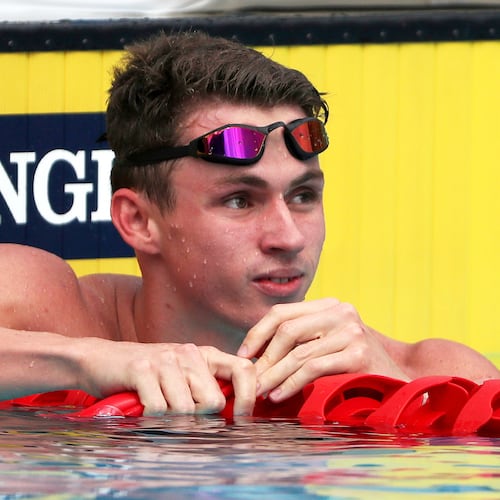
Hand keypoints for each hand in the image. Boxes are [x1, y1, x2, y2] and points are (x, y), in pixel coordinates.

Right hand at [78, 339, 255, 415]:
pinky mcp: (142, 369)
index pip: (244, 369)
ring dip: (170, 420)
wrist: (102, 360)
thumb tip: (233, 415)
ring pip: (185, 410)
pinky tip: (142, 406)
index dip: (248, 397)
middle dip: (197, 417)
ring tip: (157, 408)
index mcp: (204, 354)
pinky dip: (150, 418)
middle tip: (178, 414)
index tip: (240, 419)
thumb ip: (206, 389)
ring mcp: (165, 359)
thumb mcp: (182, 376)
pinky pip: (159, 410)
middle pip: (213, 401)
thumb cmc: (147, 376)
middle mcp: (188, 353)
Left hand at [238, 298, 408, 401]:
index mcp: (329, 305)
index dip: (258, 333)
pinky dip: (292, 383)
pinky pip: (313, 368)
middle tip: (250, 380)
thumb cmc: (356, 365)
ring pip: (298, 353)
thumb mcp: (329, 343)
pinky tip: (279, 395)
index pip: (282, 312)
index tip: (243, 354)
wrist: (401, 381)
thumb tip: (257, 353)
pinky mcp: (358, 354)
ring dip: (274, 375)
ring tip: (260, 392)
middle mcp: (341, 312)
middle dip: (264, 358)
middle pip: (287, 331)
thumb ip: (302, 338)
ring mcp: (351, 331)